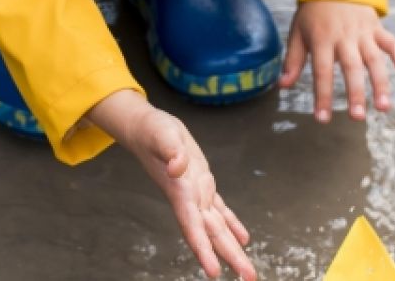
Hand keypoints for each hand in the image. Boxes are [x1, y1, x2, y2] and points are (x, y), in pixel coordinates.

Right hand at [85, 90, 255, 279]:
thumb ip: (170, 151)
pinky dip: (232, 225)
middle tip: (248, 279)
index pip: (193, 226)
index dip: (203, 249)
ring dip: (233, 249)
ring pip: (218, 227)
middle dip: (229, 257)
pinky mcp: (202, 184)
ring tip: (248, 271)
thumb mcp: (162, 134)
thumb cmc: (152, 131)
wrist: (146, 128)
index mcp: (180, 191)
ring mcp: (196, 194)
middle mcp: (190, 199)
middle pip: (211, 234)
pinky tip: (243, 239)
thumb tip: (178, 166)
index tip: (214, 272)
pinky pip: (220, 211)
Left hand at [279, 0, 394, 121]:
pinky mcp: (377, 28)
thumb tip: (282, 86)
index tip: (322, 119)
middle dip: (355, 93)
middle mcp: (344, 37)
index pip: (322, 72)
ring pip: (375, 59)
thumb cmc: (313, 13)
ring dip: (381, 83)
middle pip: (352, 68)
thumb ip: (292, 60)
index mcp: (321, 40)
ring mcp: (363, 32)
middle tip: (357, 117)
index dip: (322, 96)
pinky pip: (392, 43)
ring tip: (384, 107)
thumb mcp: (297, 33)